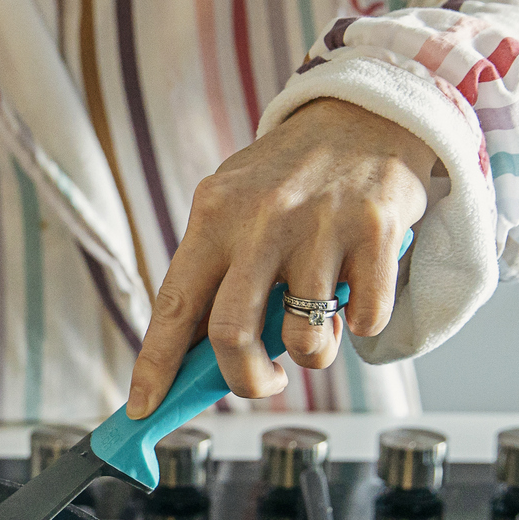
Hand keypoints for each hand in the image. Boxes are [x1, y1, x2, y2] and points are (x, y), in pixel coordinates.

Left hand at [128, 99, 432, 414]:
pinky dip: (361, 325)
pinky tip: (357, 291)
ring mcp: (321, 225)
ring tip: (318, 325)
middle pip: (231, 335)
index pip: (173, 306)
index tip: (142, 408)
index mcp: (214, 215)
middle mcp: (262, 219)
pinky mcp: (377, 231)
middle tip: (260, 382)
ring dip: (312, 354)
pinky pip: (365, 320)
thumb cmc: (293, 174)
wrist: (369, 111)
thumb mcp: (237, 205)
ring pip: (305, 339)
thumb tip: (193, 358)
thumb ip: (217, 271)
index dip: (154, 366)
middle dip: (245, 380)